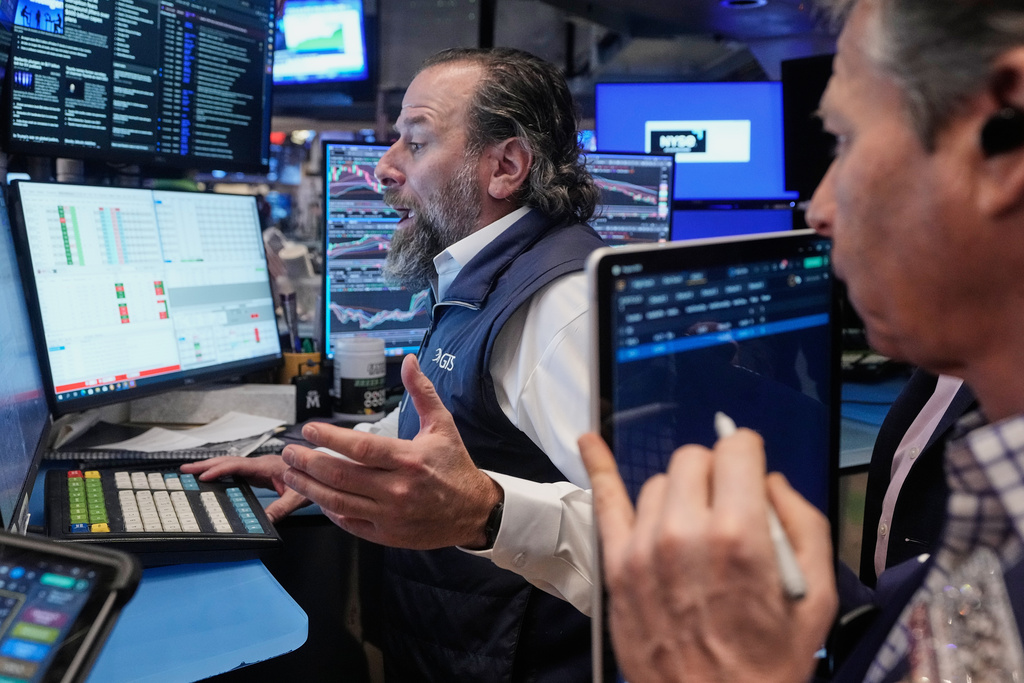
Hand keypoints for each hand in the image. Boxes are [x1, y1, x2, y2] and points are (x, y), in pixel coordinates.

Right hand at [180, 454, 309, 522]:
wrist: (322, 470)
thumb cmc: (313, 478)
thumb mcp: (298, 497)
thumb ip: (282, 508)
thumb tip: (266, 521)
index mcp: (267, 466)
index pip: (238, 466)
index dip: (219, 470)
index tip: (203, 476)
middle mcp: (261, 464)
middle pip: (229, 461)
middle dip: (206, 465)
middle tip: (185, 469)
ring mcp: (260, 467)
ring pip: (231, 464)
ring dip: (212, 467)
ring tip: (192, 472)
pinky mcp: (261, 472)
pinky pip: (237, 470)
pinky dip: (223, 472)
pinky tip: (215, 478)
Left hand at [280, 354, 501, 548]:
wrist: (473, 511)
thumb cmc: (455, 466)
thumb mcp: (442, 425)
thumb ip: (422, 392)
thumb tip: (409, 361)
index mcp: (409, 460)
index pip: (360, 448)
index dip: (330, 439)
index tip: (309, 430)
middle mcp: (397, 489)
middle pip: (341, 475)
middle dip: (308, 462)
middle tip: (290, 451)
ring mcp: (389, 515)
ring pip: (338, 501)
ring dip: (308, 487)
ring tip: (290, 473)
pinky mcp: (386, 534)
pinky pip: (349, 523)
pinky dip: (329, 510)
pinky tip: (317, 497)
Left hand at [579, 430, 836, 682]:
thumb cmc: (769, 662)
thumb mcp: (817, 597)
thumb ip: (803, 522)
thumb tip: (771, 481)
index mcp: (740, 534)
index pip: (737, 449)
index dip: (748, 455)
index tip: (750, 470)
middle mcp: (685, 531)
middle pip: (695, 459)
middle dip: (716, 473)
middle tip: (729, 508)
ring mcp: (644, 547)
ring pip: (660, 482)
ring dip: (681, 494)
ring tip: (696, 532)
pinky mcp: (618, 565)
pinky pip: (606, 502)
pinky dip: (599, 466)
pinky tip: (590, 441)